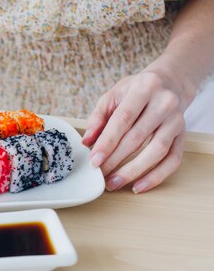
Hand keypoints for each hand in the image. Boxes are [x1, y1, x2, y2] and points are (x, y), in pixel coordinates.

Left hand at [82, 71, 186, 193]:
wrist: (169, 83)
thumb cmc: (136, 90)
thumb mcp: (114, 94)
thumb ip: (98, 117)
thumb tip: (87, 141)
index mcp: (144, 89)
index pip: (123, 119)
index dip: (107, 142)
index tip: (94, 160)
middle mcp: (164, 104)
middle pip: (138, 137)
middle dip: (115, 159)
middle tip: (99, 174)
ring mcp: (177, 121)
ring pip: (157, 151)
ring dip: (133, 171)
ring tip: (113, 183)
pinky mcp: (184, 136)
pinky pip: (173, 160)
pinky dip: (156, 176)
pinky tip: (138, 186)